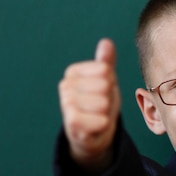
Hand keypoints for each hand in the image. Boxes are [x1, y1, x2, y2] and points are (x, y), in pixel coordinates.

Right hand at [58, 39, 120, 170]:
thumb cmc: (100, 103)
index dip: (110, 83)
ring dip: (107, 112)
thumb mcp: (106, 80)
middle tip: (102, 106)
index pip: (105, 70)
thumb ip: (106, 62)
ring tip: (99, 115)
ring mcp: (66, 104)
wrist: (93, 133)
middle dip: (109, 98)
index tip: (103, 91)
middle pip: (105, 86)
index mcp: (73, 72)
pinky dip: (104, 124)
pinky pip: (100, 120)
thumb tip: (106, 42)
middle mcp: (65, 86)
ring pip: (103, 103)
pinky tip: (96, 126)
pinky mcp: (72, 123)